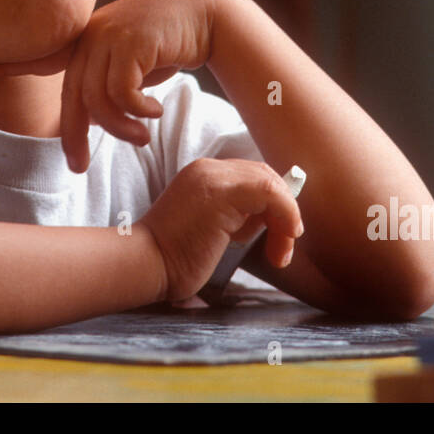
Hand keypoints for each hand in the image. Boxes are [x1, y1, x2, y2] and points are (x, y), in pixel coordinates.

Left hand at [0, 0, 223, 170]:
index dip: (10, 63)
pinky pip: (120, 94)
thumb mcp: (134, 62)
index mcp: (88, 38)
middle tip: (79, 167)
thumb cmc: (171, 42)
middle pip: (72, 96)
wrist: (207, 15)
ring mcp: (108, 35)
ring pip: (97, 100)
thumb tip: (98, 116)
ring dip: (121, 128)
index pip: (43, 54)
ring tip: (142, 138)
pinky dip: (139, 112)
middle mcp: (91, 34)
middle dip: (74, 136)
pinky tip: (157, 112)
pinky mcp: (128, 42)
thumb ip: (109, 80)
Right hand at [138, 157, 304, 303]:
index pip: (253, 176)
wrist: (145, 264)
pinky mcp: (220, 193)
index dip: (274, 205)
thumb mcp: (212, 229)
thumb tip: (271, 220)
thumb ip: (236, 217)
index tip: (277, 238)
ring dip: (287, 220)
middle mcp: (208, 168)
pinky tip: (284, 240)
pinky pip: (271, 193)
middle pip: (265, 176)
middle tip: (282, 248)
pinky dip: (287, 215)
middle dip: (284, 212)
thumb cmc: (175, 258)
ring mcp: (213, 177)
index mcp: (204, 175)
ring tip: (279, 254)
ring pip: (272, 183)